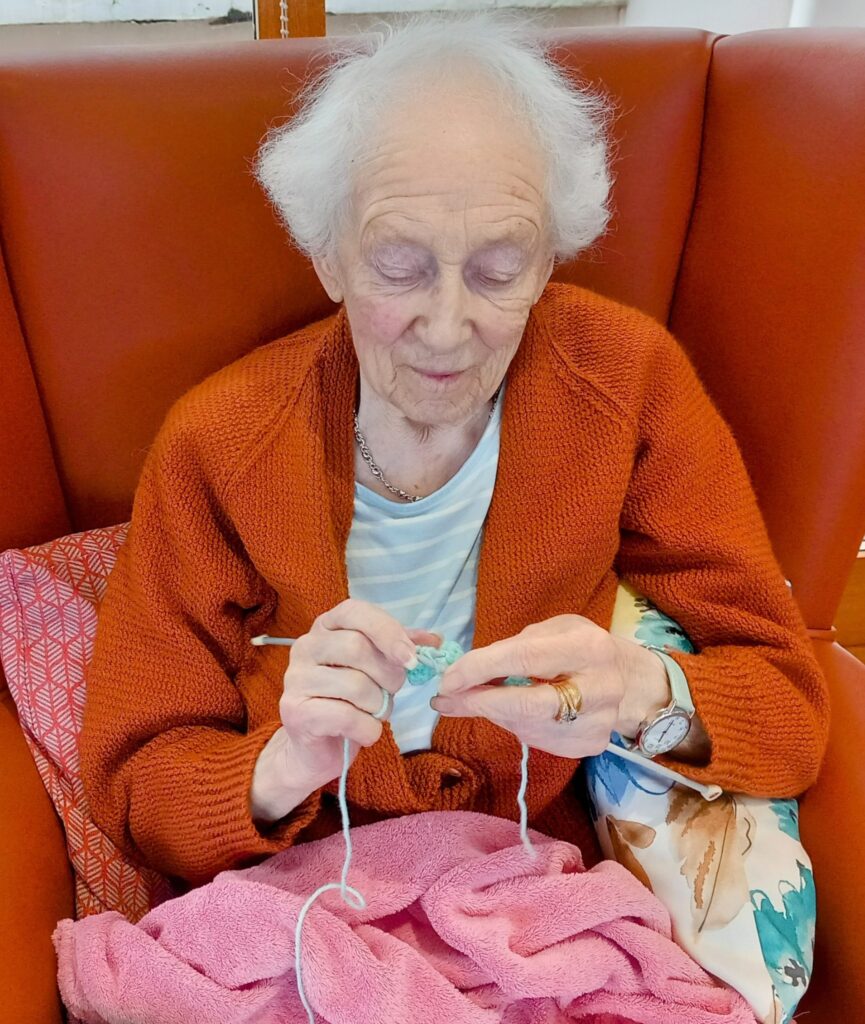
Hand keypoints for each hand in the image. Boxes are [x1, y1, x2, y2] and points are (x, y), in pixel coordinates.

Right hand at [251, 599, 438, 823]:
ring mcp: (295, 678)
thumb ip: (400, 649)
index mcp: (325, 627)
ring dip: (378, 706)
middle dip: (388, 675)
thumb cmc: (350, 702)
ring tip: (374, 713)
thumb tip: (434, 639)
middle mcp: (305, 646)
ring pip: (355, 685)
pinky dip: (368, 729)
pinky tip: (364, 732)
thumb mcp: (377, 670)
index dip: (387, 631)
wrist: (317, 749)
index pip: (355, 612)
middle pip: (357, 648)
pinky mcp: (295, 712)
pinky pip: (347, 716)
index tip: (411, 658)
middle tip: (391, 693)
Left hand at [430, 614, 667, 759]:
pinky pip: (537, 740)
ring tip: (474, 699)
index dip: (481, 669)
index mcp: (590, 647)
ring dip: (491, 713)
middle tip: (445, 698)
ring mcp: (598, 723)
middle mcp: (600, 688)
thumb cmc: (579, 647)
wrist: (629, 681)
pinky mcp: (590, 746)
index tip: (447, 677)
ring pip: (527, 727)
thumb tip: (460, 676)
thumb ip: (510, 649)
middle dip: (479, 702)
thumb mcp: (552, 631)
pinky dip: (513, 725)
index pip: (526, 658)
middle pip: (528, 704)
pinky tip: (508, 711)